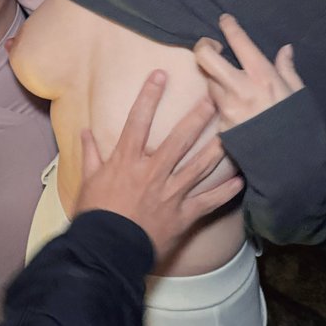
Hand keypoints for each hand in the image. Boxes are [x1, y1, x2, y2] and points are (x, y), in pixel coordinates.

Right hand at [75, 71, 244, 260]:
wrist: (105, 250)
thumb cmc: (94, 216)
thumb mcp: (87, 182)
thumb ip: (90, 155)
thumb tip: (85, 133)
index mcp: (127, 162)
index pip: (138, 121)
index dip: (149, 96)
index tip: (160, 75)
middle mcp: (152, 172)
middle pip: (179, 139)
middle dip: (197, 117)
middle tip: (214, 98)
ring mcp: (170, 194)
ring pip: (199, 166)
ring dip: (217, 148)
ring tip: (234, 131)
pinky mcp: (182, 215)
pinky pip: (208, 202)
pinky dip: (225, 192)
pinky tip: (240, 180)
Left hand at [193, 14, 304, 131]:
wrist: (290, 164)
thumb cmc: (300, 125)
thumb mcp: (298, 93)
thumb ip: (287, 69)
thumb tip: (285, 49)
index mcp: (263, 76)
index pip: (239, 42)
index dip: (229, 26)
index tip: (224, 19)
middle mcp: (240, 88)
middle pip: (205, 57)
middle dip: (204, 46)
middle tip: (212, 46)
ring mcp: (227, 107)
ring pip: (208, 81)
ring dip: (212, 75)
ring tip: (225, 77)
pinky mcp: (221, 125)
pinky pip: (215, 105)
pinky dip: (221, 100)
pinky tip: (232, 104)